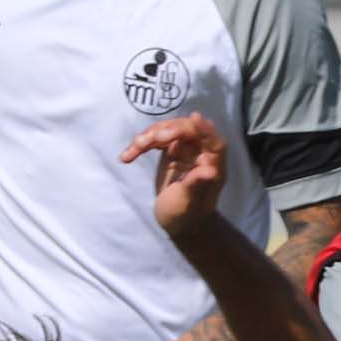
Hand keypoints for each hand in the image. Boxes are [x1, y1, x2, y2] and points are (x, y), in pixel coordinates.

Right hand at [124, 113, 230, 235]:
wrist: (178, 223)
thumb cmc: (189, 215)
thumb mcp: (191, 202)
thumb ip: (197, 183)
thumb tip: (210, 170)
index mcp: (213, 163)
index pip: (214, 141)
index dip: (205, 129)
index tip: (194, 118)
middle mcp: (200, 151)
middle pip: (187, 130)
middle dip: (169, 130)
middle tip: (152, 140)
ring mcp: (184, 149)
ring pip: (167, 132)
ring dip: (149, 137)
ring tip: (134, 149)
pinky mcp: (169, 151)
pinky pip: (154, 141)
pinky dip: (140, 146)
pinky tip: (126, 156)